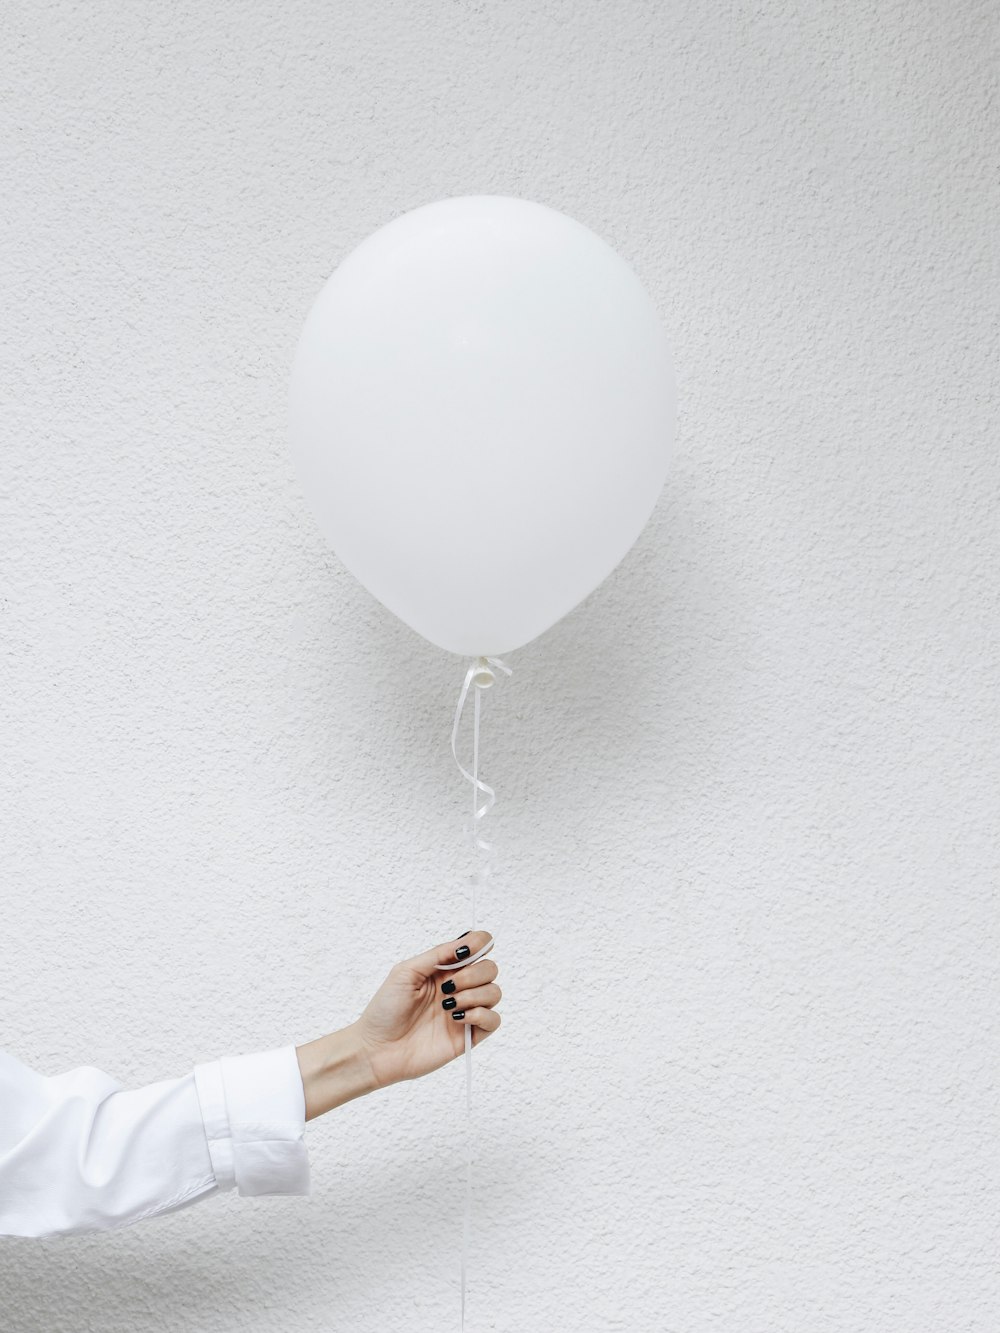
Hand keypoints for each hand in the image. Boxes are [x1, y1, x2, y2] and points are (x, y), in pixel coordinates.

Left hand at [355, 930, 501, 1088]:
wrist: (377, 1049)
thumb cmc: (385, 1010)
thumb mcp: (406, 972)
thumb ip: (438, 955)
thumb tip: (467, 942)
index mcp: (444, 969)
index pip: (477, 947)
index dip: (480, 943)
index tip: (465, 952)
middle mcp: (459, 988)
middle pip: (490, 969)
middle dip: (473, 974)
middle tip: (447, 987)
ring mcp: (465, 1011)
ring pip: (495, 993)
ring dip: (474, 995)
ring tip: (447, 1005)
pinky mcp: (468, 1036)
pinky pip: (494, 1021)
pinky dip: (481, 1015)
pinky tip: (457, 1018)